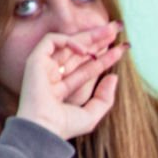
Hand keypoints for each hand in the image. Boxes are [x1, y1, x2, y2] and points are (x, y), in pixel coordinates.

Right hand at [15, 21, 127, 139]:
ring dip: (90, 36)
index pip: (87, 68)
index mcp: (63, 88)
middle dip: (98, 39)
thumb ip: (105, 97)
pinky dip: (69, 41)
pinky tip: (86, 50)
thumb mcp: (91, 114)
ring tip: (110, 32)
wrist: (44, 128)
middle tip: (117, 29)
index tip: (122, 49)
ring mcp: (44, 67)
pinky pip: (52, 41)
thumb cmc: (64, 126)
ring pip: (69, 44)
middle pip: (80, 52)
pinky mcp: (35, 60)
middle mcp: (53, 75)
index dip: (105, 58)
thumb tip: (114, 77)